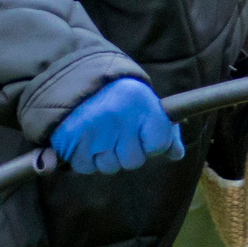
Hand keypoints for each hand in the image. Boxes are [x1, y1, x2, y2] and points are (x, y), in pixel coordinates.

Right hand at [50, 76, 180, 174]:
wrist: (74, 80)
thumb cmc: (117, 97)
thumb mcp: (145, 104)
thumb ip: (165, 130)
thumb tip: (176, 154)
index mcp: (141, 102)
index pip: (159, 144)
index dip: (152, 144)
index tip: (143, 133)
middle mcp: (118, 115)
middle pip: (133, 161)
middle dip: (127, 152)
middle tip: (117, 133)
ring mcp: (93, 129)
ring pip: (110, 166)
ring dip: (105, 157)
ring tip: (100, 134)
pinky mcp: (70, 140)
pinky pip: (86, 167)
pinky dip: (86, 158)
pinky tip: (85, 140)